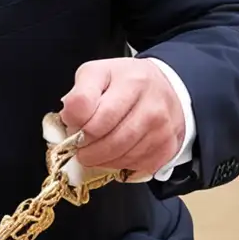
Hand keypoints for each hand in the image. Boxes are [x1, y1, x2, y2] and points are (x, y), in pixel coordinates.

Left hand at [60, 58, 184, 176]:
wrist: (164, 90)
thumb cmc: (126, 83)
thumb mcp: (97, 74)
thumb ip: (80, 93)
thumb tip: (70, 119)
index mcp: (129, 80)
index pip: (90, 108)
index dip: (75, 121)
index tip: (73, 124)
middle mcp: (151, 102)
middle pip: (108, 138)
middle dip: (86, 148)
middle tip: (80, 147)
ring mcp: (162, 126)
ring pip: (121, 155)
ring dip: (101, 159)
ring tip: (95, 151)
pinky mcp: (168, 146)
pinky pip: (136, 165)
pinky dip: (120, 165)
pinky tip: (115, 154)